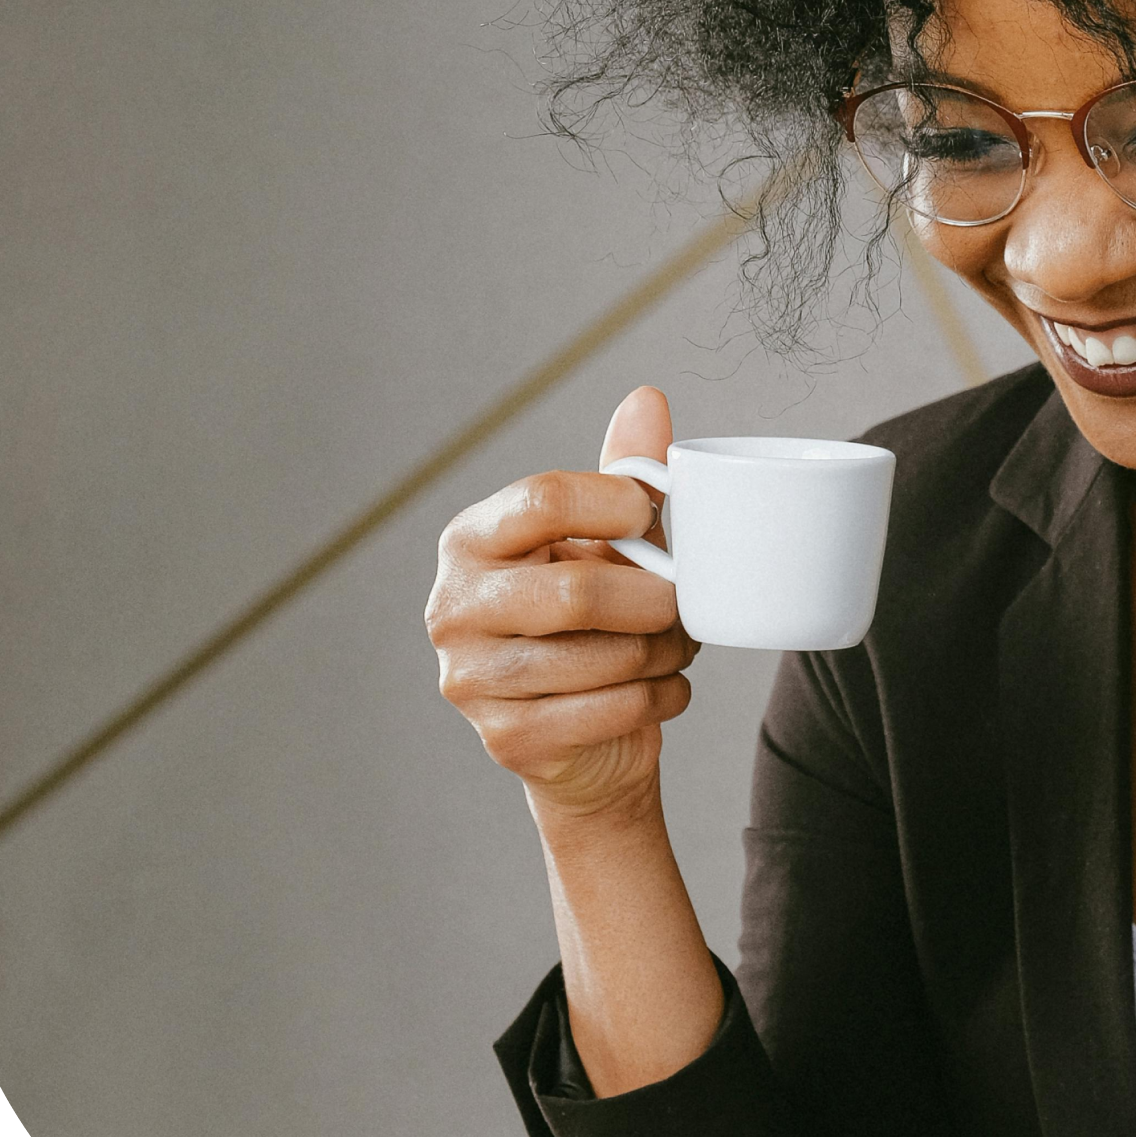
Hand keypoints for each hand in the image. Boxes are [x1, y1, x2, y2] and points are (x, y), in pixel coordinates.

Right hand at [427, 386, 697, 821]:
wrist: (582, 734)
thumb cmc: (592, 617)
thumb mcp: (606, 539)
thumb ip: (624, 472)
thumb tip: (646, 398)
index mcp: (471, 540)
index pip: (542, 499)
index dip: (615, 504)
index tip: (653, 519)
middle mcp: (453, 606)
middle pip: (576, 591)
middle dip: (652, 599)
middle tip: (682, 601)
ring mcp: (470, 679)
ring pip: (602, 658)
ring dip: (663, 652)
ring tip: (676, 643)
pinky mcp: (505, 738)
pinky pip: (610, 710)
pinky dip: (659, 697)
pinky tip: (665, 686)